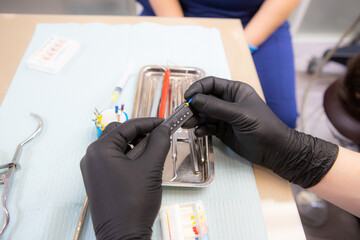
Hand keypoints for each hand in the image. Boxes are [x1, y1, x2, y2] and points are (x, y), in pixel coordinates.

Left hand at [80, 118, 169, 239]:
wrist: (123, 237)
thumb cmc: (133, 204)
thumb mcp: (151, 168)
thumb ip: (159, 142)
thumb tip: (164, 129)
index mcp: (100, 150)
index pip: (127, 126)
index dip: (149, 123)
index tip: (164, 123)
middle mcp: (92, 157)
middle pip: (119, 133)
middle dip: (140, 133)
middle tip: (159, 138)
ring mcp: (93, 169)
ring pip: (117, 146)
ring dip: (135, 145)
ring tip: (152, 154)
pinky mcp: (98, 180)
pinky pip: (114, 160)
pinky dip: (129, 158)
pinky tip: (143, 166)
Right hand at [184, 76, 338, 187]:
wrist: (274, 150)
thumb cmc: (262, 127)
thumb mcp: (239, 114)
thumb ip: (216, 107)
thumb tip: (194, 99)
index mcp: (235, 91)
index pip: (211, 84)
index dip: (197, 89)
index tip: (187, 97)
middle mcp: (228, 102)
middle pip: (204, 99)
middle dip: (193, 106)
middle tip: (183, 113)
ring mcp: (224, 116)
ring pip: (203, 114)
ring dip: (194, 118)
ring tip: (187, 125)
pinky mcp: (222, 130)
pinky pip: (207, 127)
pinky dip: (201, 129)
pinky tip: (199, 133)